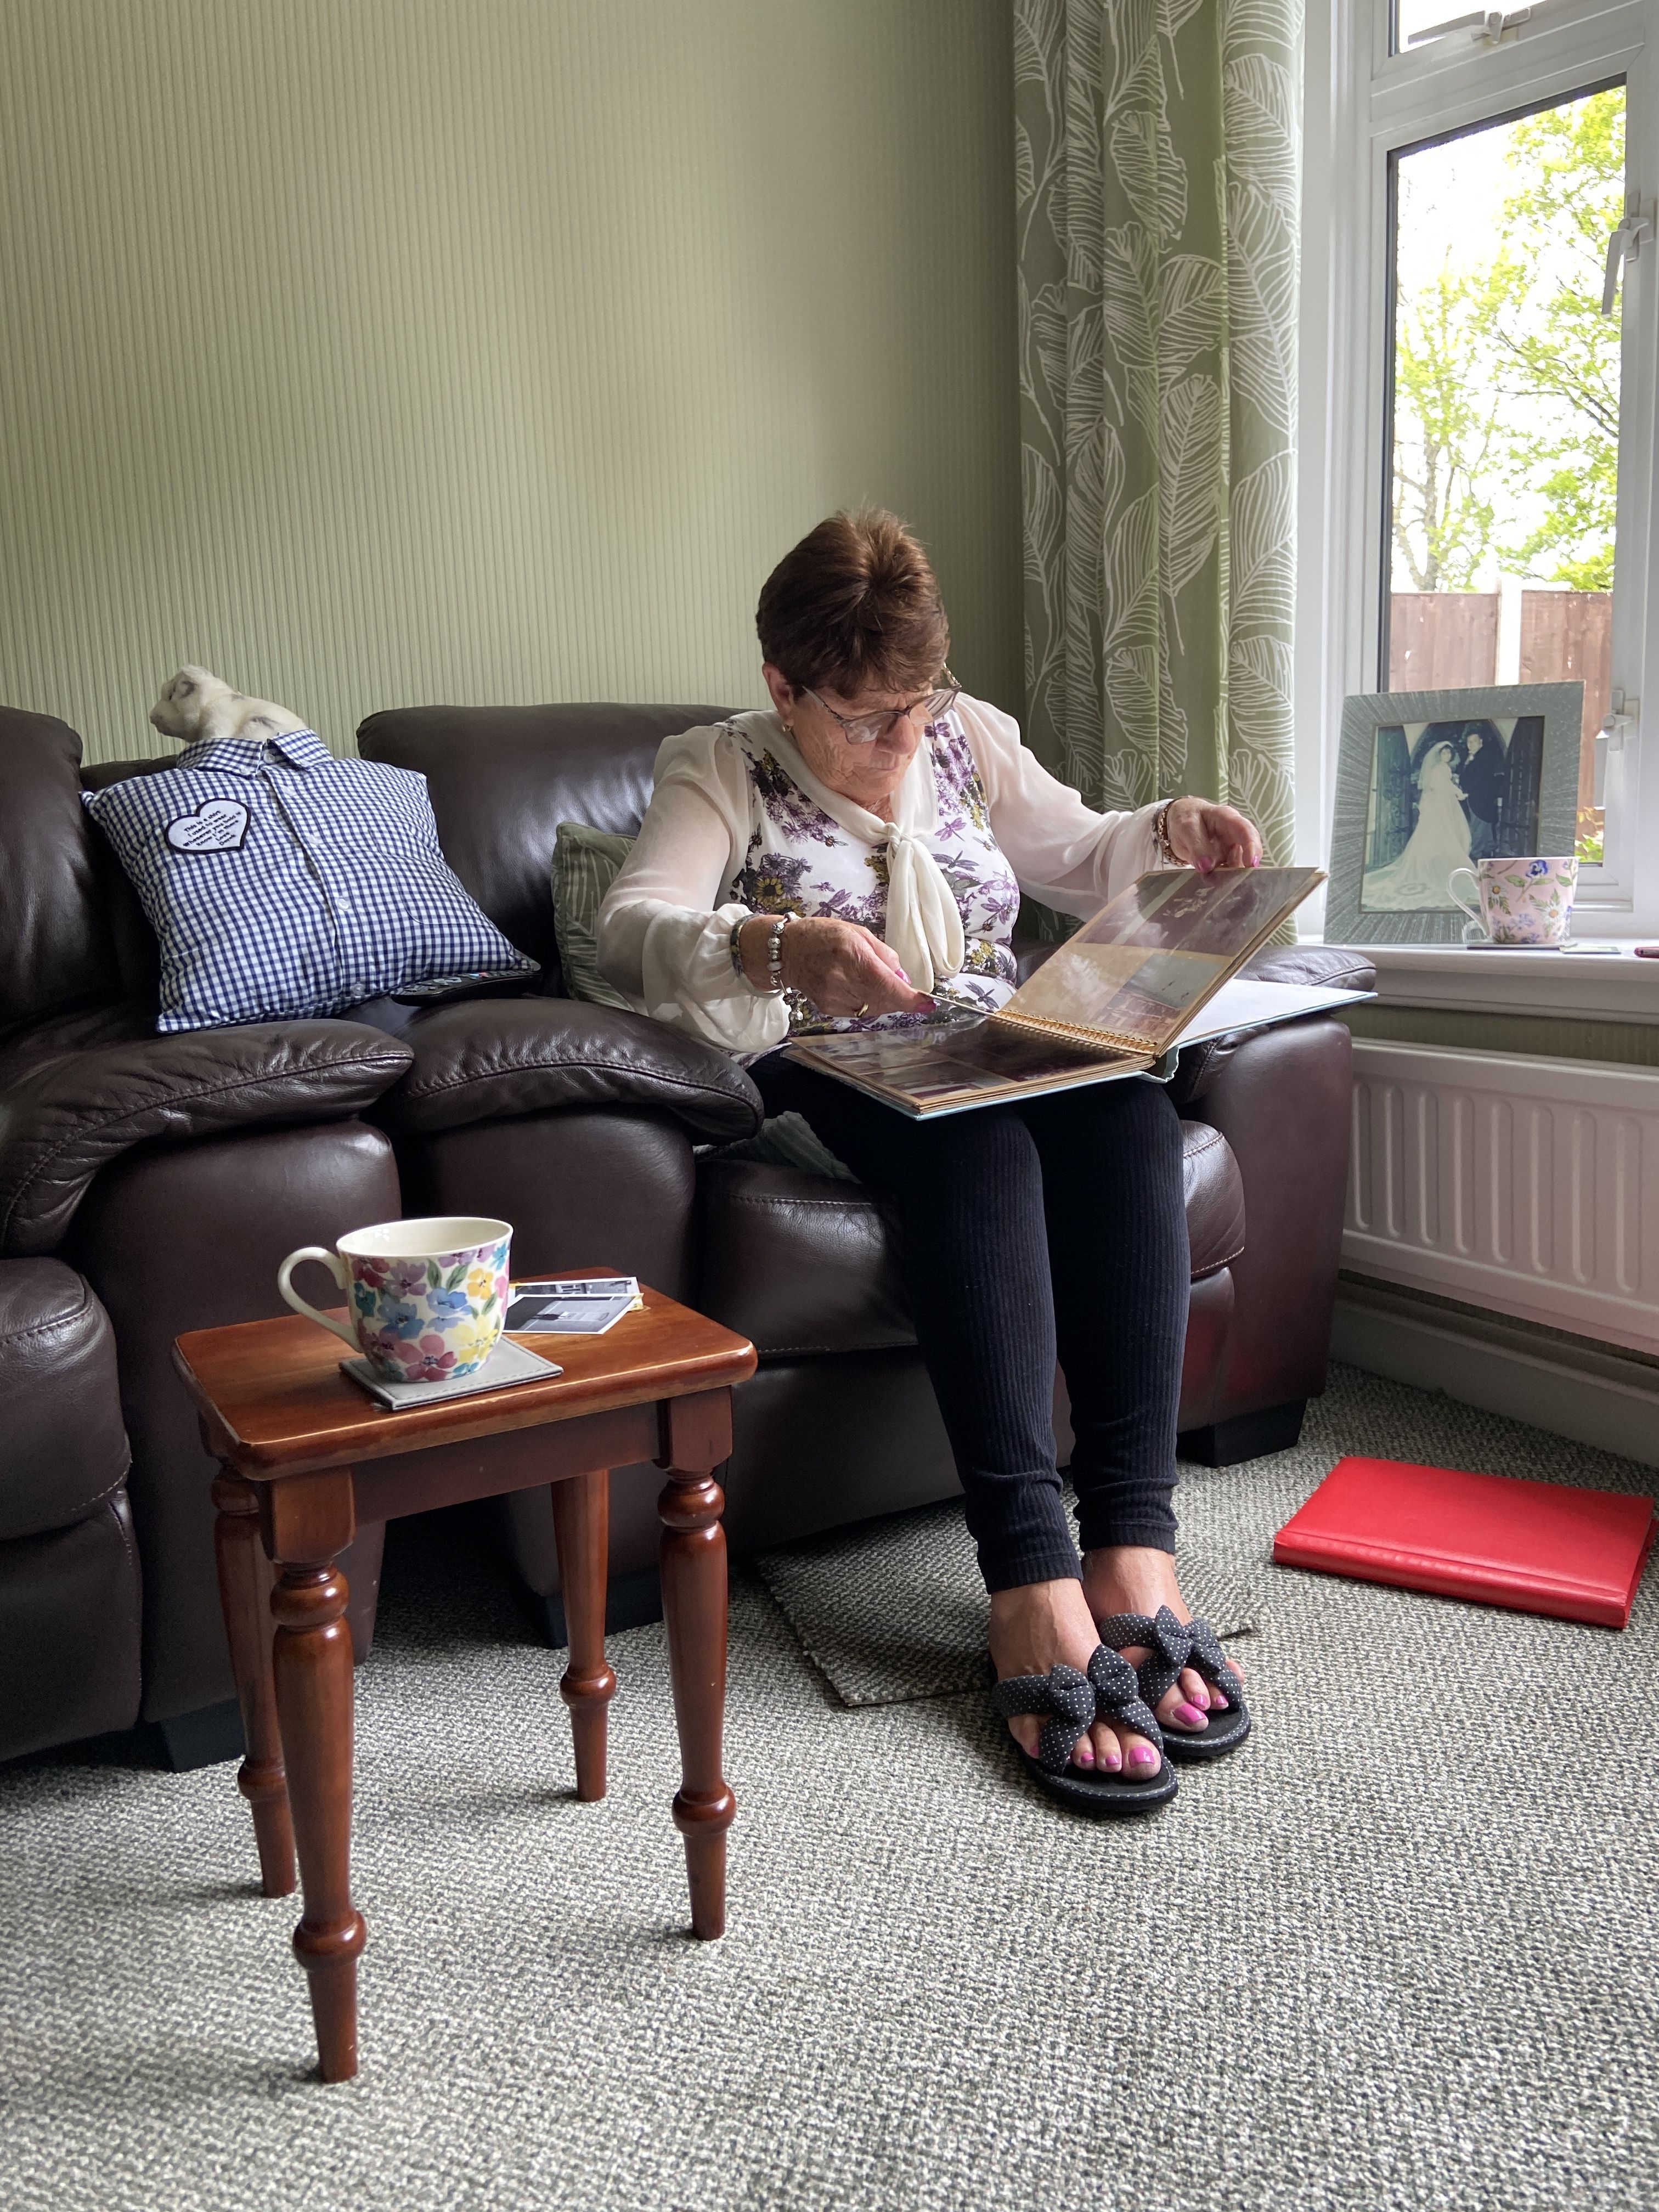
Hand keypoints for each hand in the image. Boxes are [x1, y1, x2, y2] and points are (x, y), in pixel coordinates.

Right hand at [739, 915, 932, 1017]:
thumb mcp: (858, 933)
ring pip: (874, 1008)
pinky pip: (860, 1011)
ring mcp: (833, 996)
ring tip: (871, 981)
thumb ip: (884, 956)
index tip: (927, 1003)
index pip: (889, 985)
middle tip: (902, 986)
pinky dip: (867, 1003)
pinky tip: (857, 987)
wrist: (786, 951)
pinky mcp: (828, 1008)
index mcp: (852, 954)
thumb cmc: (822, 936)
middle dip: (899, 997)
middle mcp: (842, 978)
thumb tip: (903, 979)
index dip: (911, 999)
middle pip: (885, 1000)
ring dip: (884, 999)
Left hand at [1164, 797, 1262, 872]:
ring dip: (1228, 877)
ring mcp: (1229, 850)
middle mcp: (1233, 835)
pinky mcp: (1223, 863)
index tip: (1250, 863)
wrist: (1178, 824)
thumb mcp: (1187, 827)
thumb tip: (1207, 866)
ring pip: (1237, 866)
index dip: (1251, 846)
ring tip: (1213, 881)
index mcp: (1227, 819)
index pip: (1245, 830)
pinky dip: (1221, 880)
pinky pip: (1226, 874)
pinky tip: (1212, 884)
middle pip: (1247, 852)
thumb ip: (1197, 846)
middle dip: (1242, 867)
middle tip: (1232, 881)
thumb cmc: (1186, 818)